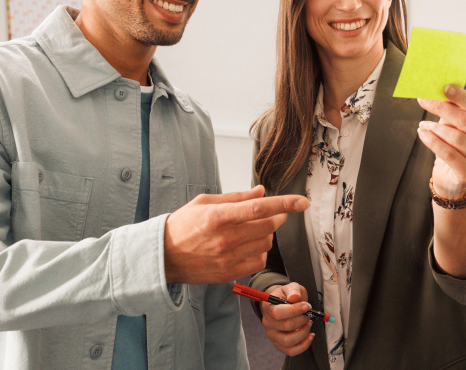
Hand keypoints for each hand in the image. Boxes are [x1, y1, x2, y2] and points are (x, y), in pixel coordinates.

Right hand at [163, 186, 307, 283]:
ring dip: (267, 234)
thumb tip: (262, 192)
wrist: (162, 257)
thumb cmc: (182, 225)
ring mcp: (227, 258)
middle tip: (276, 213)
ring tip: (254, 230)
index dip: (284, 204)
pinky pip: (258, 262)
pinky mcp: (228, 273)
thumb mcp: (205, 202)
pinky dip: (260, 252)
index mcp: (218, 216)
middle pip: (267, 226)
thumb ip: (236, 197)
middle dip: (278, 217)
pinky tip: (250, 246)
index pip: (258, 208)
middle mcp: (224, 239)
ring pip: (265, 244)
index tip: (302, 202)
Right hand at [261, 283, 314, 356]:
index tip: (307, 306)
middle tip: (308, 314)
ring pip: (288, 341)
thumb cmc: (286, 296)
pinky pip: (290, 351)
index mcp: (268, 307)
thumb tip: (295, 297)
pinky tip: (310, 336)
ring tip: (308, 324)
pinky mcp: (279, 344)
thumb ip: (293, 290)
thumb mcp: (291, 287)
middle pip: (286, 326)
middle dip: (302, 320)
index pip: (278, 313)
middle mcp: (268, 323)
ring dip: (303, 333)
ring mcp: (272, 335)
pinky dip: (303, 345)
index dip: (295, 310)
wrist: (280, 304)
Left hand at [417, 85, 465, 199]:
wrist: (455, 178)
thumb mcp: (462, 125)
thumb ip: (457, 108)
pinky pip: (448, 154)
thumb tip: (438, 91)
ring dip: (435, 128)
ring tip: (423, 124)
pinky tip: (423, 134)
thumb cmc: (460, 145)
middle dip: (442, 108)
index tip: (444, 87)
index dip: (462, 97)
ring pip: (456, 138)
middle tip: (424, 101)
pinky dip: (433, 142)